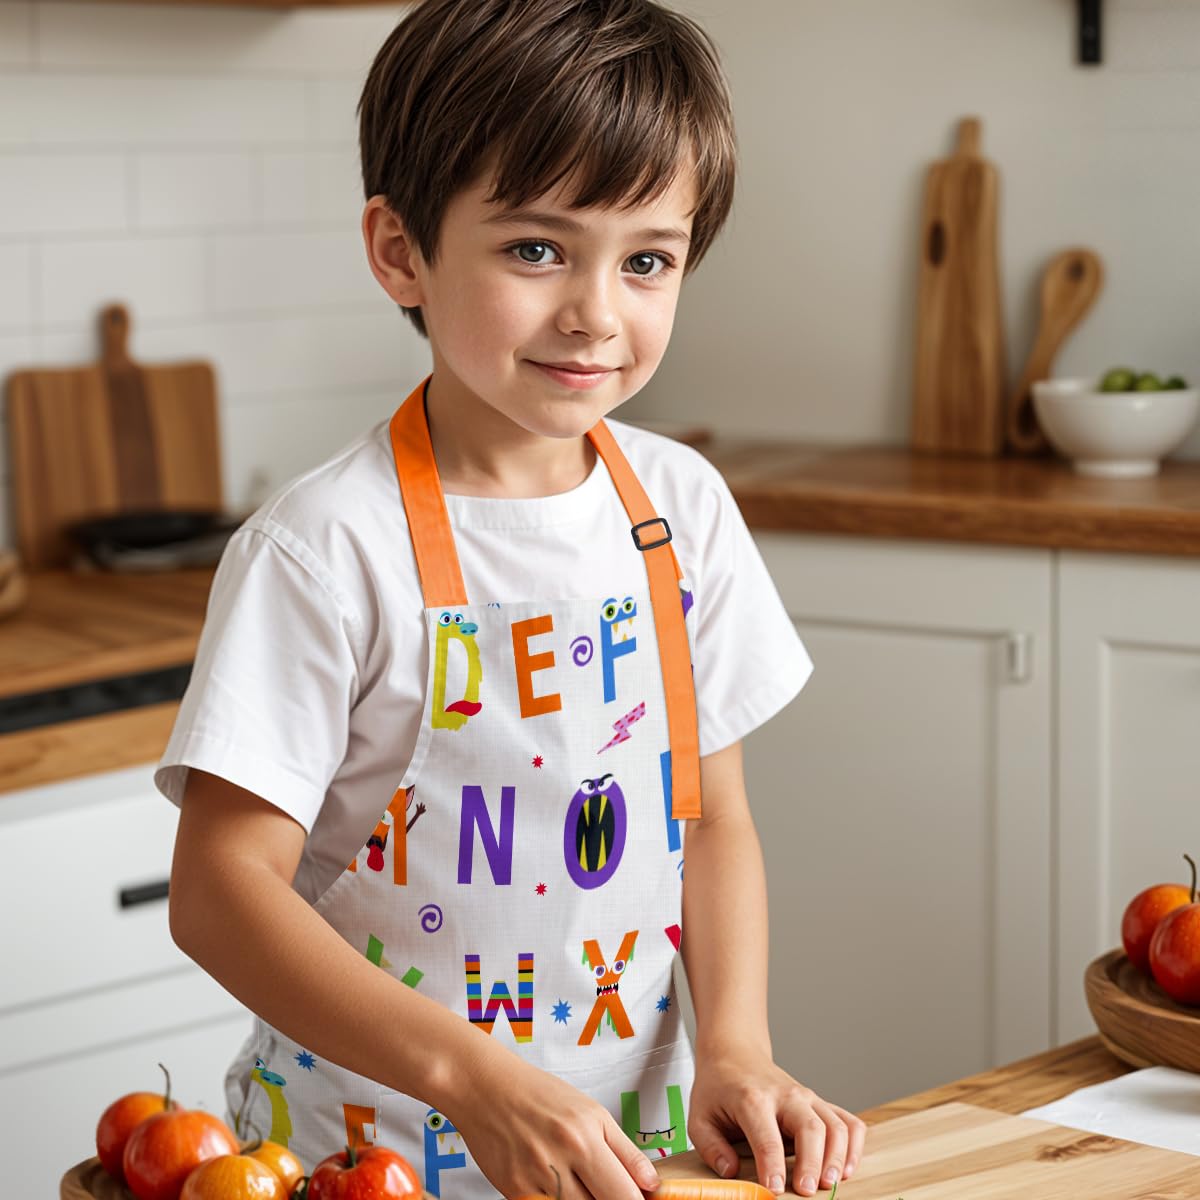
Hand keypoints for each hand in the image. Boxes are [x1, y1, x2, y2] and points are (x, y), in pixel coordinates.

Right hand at [449, 1052, 659, 1199]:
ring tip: (580, 1182)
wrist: (486, 1088)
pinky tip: (558, 1187)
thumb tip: (651, 1184)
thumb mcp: (592, 1112)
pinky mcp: (513, 1192)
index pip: (625, 1195)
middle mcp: (561, 1160)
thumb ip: (625, 1151)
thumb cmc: (539, 1094)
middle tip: (606, 1188)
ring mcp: (535, 1180)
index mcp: (585, 1137)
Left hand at [687, 1045, 865, 1196]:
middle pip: (810, 1127)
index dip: (772, 1166)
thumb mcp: (700, 1116)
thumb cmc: (718, 1087)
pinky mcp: (819, 1103)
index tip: (774, 1190)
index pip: (766, 1137)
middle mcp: (785, 1095)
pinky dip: (854, 1145)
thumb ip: (711, 1148)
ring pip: (835, 1125)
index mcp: (752, 1099)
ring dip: (838, 1157)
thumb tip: (732, 1172)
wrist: (735, 1053)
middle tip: (807, 1191)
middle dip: (813, 1162)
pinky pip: (849, 1121)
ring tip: (829, 1183)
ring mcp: (806, 1097)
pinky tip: (848, 1168)